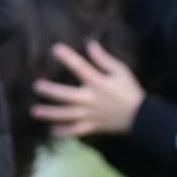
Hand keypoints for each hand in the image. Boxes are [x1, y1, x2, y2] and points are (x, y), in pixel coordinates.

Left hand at [29, 41, 145, 136]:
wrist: (141, 117)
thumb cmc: (130, 91)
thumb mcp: (121, 71)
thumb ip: (104, 59)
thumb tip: (90, 44)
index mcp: (98, 83)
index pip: (80, 68)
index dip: (68, 57)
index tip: (55, 49)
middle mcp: (91, 99)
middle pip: (67, 95)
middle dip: (51, 91)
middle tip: (36, 86)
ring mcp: (91, 115)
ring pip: (67, 115)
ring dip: (50, 113)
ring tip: (34, 111)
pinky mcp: (93, 126)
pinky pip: (76, 131)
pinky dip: (64, 132)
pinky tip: (52, 131)